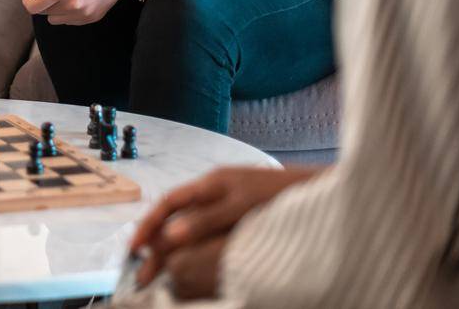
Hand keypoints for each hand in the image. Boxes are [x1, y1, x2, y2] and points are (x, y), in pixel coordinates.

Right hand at [130, 165, 318, 287]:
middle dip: (158, 246)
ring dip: (175, 249)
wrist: (323, 191)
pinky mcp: (242, 217)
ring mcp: (229, 203)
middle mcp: (216, 192)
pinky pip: (210, 232)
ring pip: (192, 226)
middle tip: (145, 275)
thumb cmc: (281, 193)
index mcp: (211, 183)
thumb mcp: (241, 206)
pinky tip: (197, 263)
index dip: (149, 225)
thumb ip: (206, 221)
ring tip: (163, 274)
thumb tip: (170, 237)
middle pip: (177, 218)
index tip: (135, 250)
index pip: (169, 203)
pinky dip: (197, 248)